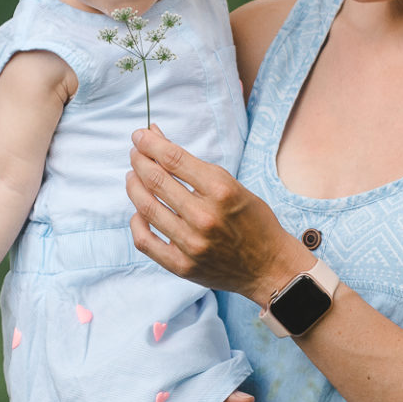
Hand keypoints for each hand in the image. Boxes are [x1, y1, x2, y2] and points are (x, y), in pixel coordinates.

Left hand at [126, 126, 310, 305]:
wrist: (269, 266)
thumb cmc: (252, 221)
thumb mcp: (231, 185)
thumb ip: (193, 165)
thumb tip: (156, 138)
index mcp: (221, 190)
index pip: (173, 159)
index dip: (150, 143)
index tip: (139, 135)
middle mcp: (204, 217)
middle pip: (156, 180)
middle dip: (139, 160)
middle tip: (135, 153)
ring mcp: (191, 244)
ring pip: (145, 207)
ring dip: (134, 186)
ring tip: (133, 177)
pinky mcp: (182, 266)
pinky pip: (145, 241)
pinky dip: (136, 222)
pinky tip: (139, 212)